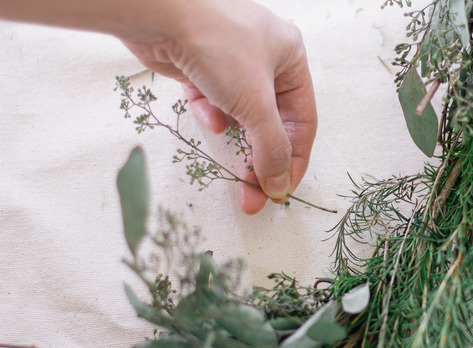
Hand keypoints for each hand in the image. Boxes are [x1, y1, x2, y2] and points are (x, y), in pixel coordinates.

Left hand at [122, 0, 316, 213]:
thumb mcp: (256, 105)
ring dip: (237, 140)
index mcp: (291, 58)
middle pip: (272, 122)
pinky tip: (209, 118)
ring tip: (228, 167)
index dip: (294, 161)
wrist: (159, 13)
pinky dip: (212, 113)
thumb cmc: (218, 46)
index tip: (280, 192)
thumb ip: (271, 149)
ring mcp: (232, 59)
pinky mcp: (200, 63)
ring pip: (242, 114)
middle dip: (260, 159)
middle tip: (251, 194)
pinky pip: (214, 99)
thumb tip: (278, 186)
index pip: (302, 122)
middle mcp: (266, 57)